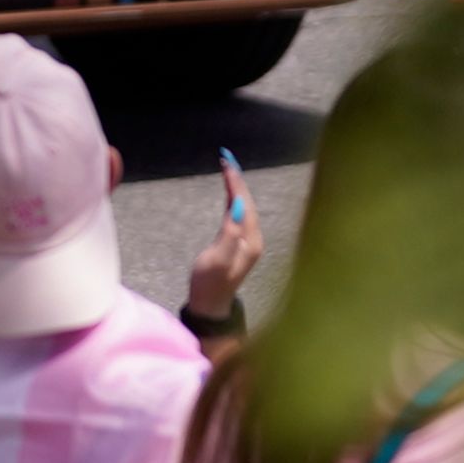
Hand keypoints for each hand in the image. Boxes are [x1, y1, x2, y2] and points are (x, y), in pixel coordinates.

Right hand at [185, 160, 262, 322]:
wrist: (211, 305)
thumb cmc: (209, 283)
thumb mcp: (217, 259)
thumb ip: (229, 233)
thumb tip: (238, 206)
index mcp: (250, 240)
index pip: (244, 202)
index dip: (235, 181)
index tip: (226, 161)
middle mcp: (254, 238)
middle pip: (247, 201)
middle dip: (237, 179)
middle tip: (225, 158)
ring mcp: (248, 241)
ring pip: (245, 206)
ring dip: (236, 186)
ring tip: (226, 168)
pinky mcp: (240, 244)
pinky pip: (239, 213)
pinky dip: (234, 198)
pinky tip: (229, 192)